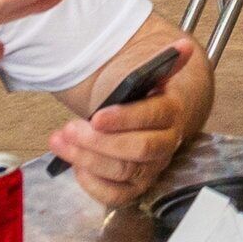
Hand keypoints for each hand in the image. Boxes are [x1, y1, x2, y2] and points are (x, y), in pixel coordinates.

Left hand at [47, 37, 195, 206]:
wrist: (151, 115)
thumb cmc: (144, 94)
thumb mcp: (149, 74)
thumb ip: (163, 61)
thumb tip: (182, 47)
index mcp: (171, 112)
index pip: (152, 117)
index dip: (124, 119)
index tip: (96, 116)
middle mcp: (166, 144)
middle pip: (137, 150)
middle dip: (99, 142)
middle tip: (69, 129)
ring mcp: (151, 168)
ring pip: (122, 172)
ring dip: (86, 158)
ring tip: (60, 141)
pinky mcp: (135, 186)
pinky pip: (115, 195)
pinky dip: (92, 184)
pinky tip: (75, 165)